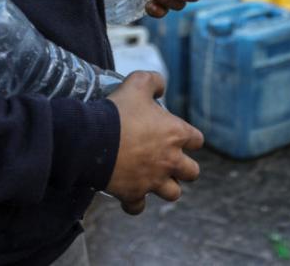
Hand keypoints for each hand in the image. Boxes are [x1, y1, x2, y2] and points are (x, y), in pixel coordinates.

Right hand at [105, 71, 203, 214]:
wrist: (92, 139)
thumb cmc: (118, 110)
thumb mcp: (138, 82)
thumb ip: (154, 81)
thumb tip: (161, 87)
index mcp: (176, 134)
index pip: (197, 140)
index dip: (189, 138)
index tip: (178, 136)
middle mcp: (170, 160)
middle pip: (192, 172)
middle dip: (183, 168)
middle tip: (168, 160)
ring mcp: (153, 180)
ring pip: (173, 194)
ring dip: (165, 187)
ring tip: (153, 178)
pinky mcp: (133, 194)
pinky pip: (138, 207)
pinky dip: (134, 202)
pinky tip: (129, 192)